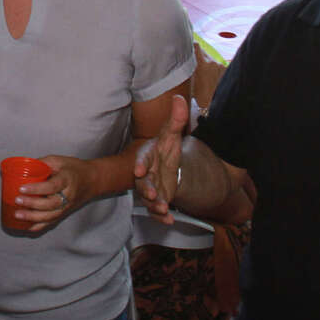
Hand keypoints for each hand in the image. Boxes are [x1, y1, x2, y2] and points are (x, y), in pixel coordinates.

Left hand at [11, 155, 91, 231]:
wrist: (93, 180)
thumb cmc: (74, 168)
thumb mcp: (59, 160)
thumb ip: (42, 163)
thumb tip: (22, 167)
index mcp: (67, 180)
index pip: (51, 186)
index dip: (36, 189)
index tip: (21, 188)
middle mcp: (68, 196)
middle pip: (50, 204)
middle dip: (32, 204)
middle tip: (17, 200)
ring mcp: (67, 207)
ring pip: (50, 216)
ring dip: (33, 218)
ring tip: (17, 214)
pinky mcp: (64, 213)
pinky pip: (51, 223)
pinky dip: (38, 227)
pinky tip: (26, 227)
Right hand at [133, 94, 188, 223]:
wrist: (168, 166)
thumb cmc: (166, 150)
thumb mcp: (173, 135)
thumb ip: (176, 119)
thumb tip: (179, 98)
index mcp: (148, 157)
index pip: (142, 160)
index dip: (141, 165)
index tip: (140, 171)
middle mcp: (146, 175)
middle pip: (143, 184)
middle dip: (147, 190)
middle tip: (154, 196)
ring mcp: (150, 189)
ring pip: (149, 199)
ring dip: (155, 206)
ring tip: (165, 210)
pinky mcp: (156, 201)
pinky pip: (156, 211)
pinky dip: (162, 217)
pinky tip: (169, 222)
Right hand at [192, 43, 224, 111]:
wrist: (217, 105)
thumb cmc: (202, 97)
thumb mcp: (189, 83)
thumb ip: (187, 71)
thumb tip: (182, 63)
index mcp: (202, 65)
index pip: (195, 46)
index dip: (190, 45)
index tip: (187, 46)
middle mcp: (213, 62)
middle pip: (203, 52)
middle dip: (198, 57)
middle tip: (194, 65)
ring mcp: (221, 65)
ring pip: (211, 59)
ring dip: (207, 64)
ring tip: (204, 75)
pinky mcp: (227, 69)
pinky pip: (218, 65)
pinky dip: (214, 70)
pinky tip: (212, 78)